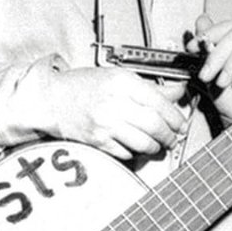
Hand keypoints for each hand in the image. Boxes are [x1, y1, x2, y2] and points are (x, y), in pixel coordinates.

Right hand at [40, 65, 188, 160]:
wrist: (51, 98)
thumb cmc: (83, 86)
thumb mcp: (118, 78)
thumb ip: (150, 87)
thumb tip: (178, 91)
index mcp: (122, 82)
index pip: (159, 103)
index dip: (175, 116)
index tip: (181, 123)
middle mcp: (114, 103)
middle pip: (155, 125)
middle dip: (170, 135)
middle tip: (173, 137)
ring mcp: (105, 124)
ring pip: (144, 142)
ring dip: (156, 146)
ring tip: (158, 144)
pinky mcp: (97, 141)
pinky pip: (127, 153)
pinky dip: (136, 152)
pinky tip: (136, 146)